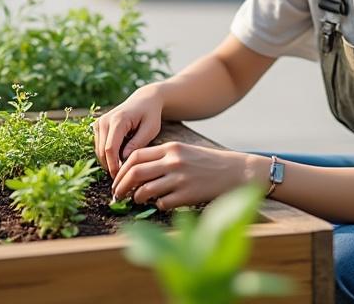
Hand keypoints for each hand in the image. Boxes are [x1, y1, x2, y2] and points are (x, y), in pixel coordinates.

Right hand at [94, 85, 163, 175]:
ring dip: (108, 163)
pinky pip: (99, 147)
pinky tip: (120, 161)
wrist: (144, 100)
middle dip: (110, 167)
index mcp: (117, 120)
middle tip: (123, 179)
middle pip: (101, 152)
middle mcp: (104, 121)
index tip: (121, 178)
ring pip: (98, 151)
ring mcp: (99, 123)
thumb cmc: (150, 115)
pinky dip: (107, 156)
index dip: (114, 166)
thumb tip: (125, 159)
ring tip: (123, 172)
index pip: (110, 149)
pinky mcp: (98, 126)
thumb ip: (137, 143)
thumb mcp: (150, 129)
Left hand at [110, 141, 270, 211]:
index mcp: (171, 148)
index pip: (136, 156)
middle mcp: (173, 161)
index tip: (118, 179)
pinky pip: (162, 203)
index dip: (122, 169)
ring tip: (136, 200)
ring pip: (145, 190)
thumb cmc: (208, 163)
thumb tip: (136, 172)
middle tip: (117, 194)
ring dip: (137, 197)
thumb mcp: (184, 151)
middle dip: (121, 185)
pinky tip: (161, 203)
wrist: (236, 172)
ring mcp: (180, 178)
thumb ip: (162, 158)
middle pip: (135, 172)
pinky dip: (157, 205)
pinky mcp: (187, 195)